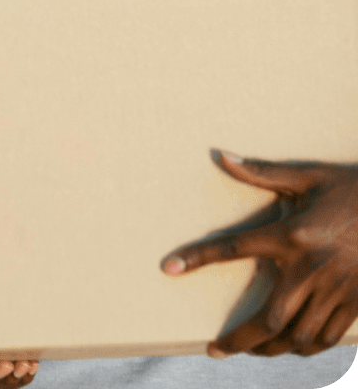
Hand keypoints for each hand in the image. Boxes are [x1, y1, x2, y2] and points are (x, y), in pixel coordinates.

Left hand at [162, 150, 357, 356]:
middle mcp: (311, 269)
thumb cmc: (355, 188)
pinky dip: (308, 347)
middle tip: (216, 349)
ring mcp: (338, 290)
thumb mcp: (310, 175)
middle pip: (268, 319)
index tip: (168, 268)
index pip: (232, 248)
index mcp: (291, 234)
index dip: (198, 257)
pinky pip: (329, 336)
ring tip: (250, 351)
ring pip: (298, 336)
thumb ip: (263, 172)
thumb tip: (220, 156)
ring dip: (271, 349)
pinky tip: (293, 347)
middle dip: (240, 340)